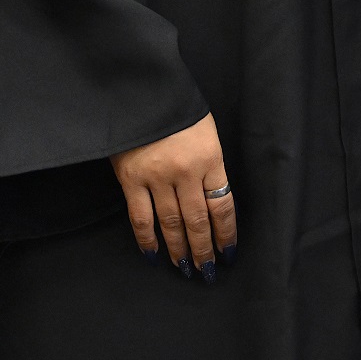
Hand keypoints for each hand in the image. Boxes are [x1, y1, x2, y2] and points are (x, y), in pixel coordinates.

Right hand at [110, 113, 235, 280]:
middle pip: (199, 221)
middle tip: (208, 271)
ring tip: (185, 268)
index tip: (229, 252)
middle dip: (205, 249)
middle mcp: (186, 172)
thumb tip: (209, 200)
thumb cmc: (177, 107)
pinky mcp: (131, 179)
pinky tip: (154, 255)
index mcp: (210, 157)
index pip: (223, 206)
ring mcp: (157, 177)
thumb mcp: (204, 131)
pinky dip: (147, 239)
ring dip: (179, 249)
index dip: (226, 234)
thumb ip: (208, 164)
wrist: (141, 88)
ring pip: (172, 223)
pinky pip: (141, 217)